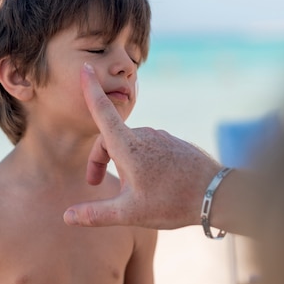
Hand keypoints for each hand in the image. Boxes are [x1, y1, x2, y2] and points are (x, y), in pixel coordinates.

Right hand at [64, 63, 220, 228]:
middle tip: (95, 184)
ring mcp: (161, 137)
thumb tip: (67, 216)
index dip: (90, 89)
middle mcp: (144, 135)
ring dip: (120, 162)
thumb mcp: (130, 213)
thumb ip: (96, 214)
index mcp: (128, 146)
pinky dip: (139, 161)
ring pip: (129, 145)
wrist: (217, 195)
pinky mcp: (173, 142)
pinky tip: (150, 184)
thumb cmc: (172, 202)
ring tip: (128, 190)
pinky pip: (148, 148)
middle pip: (110, 139)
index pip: (102, 111)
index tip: (84, 67)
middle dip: (99, 159)